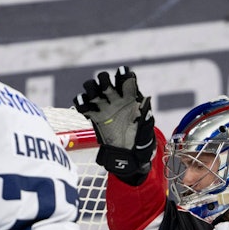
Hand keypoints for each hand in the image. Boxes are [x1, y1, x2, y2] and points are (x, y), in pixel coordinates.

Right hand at [73, 66, 155, 183]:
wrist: (127, 155)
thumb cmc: (140, 141)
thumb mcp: (147, 129)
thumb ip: (146, 115)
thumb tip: (146, 100)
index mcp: (130, 97)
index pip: (125, 78)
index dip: (123, 74)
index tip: (123, 75)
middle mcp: (115, 98)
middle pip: (104, 79)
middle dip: (103, 80)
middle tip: (106, 89)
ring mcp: (103, 106)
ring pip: (91, 88)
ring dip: (91, 88)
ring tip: (95, 98)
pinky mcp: (93, 116)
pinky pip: (83, 105)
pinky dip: (81, 103)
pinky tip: (85, 108)